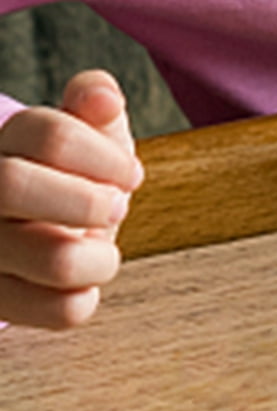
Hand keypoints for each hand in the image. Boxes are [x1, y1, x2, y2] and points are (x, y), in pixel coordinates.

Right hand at [0, 70, 143, 330]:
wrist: (40, 235)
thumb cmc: (71, 177)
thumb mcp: (88, 133)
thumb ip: (94, 103)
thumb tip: (103, 98)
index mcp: (8, 145)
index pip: (49, 134)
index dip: (106, 156)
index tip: (131, 175)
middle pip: (13, 185)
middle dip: (87, 200)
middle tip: (117, 207)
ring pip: (51, 260)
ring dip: (101, 258)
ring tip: (103, 252)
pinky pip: (60, 312)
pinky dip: (86, 300)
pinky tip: (81, 285)